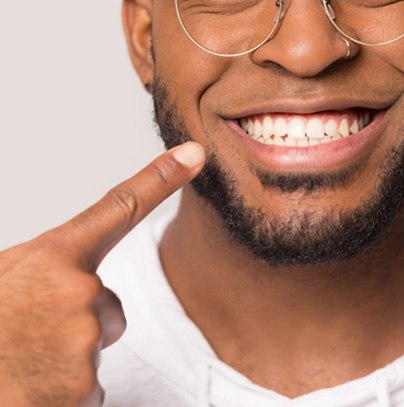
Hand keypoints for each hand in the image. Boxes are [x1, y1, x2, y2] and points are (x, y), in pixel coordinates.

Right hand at [0, 142, 204, 405]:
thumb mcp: (11, 277)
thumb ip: (54, 269)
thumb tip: (85, 283)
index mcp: (54, 256)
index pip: (120, 206)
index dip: (162, 178)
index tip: (194, 154)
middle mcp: (77, 291)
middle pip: (110, 309)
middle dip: (80, 325)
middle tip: (31, 336)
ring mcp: (82, 341)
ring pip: (98, 345)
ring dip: (68, 358)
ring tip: (27, 362)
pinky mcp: (82, 389)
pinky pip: (90, 387)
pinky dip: (64, 390)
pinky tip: (33, 387)